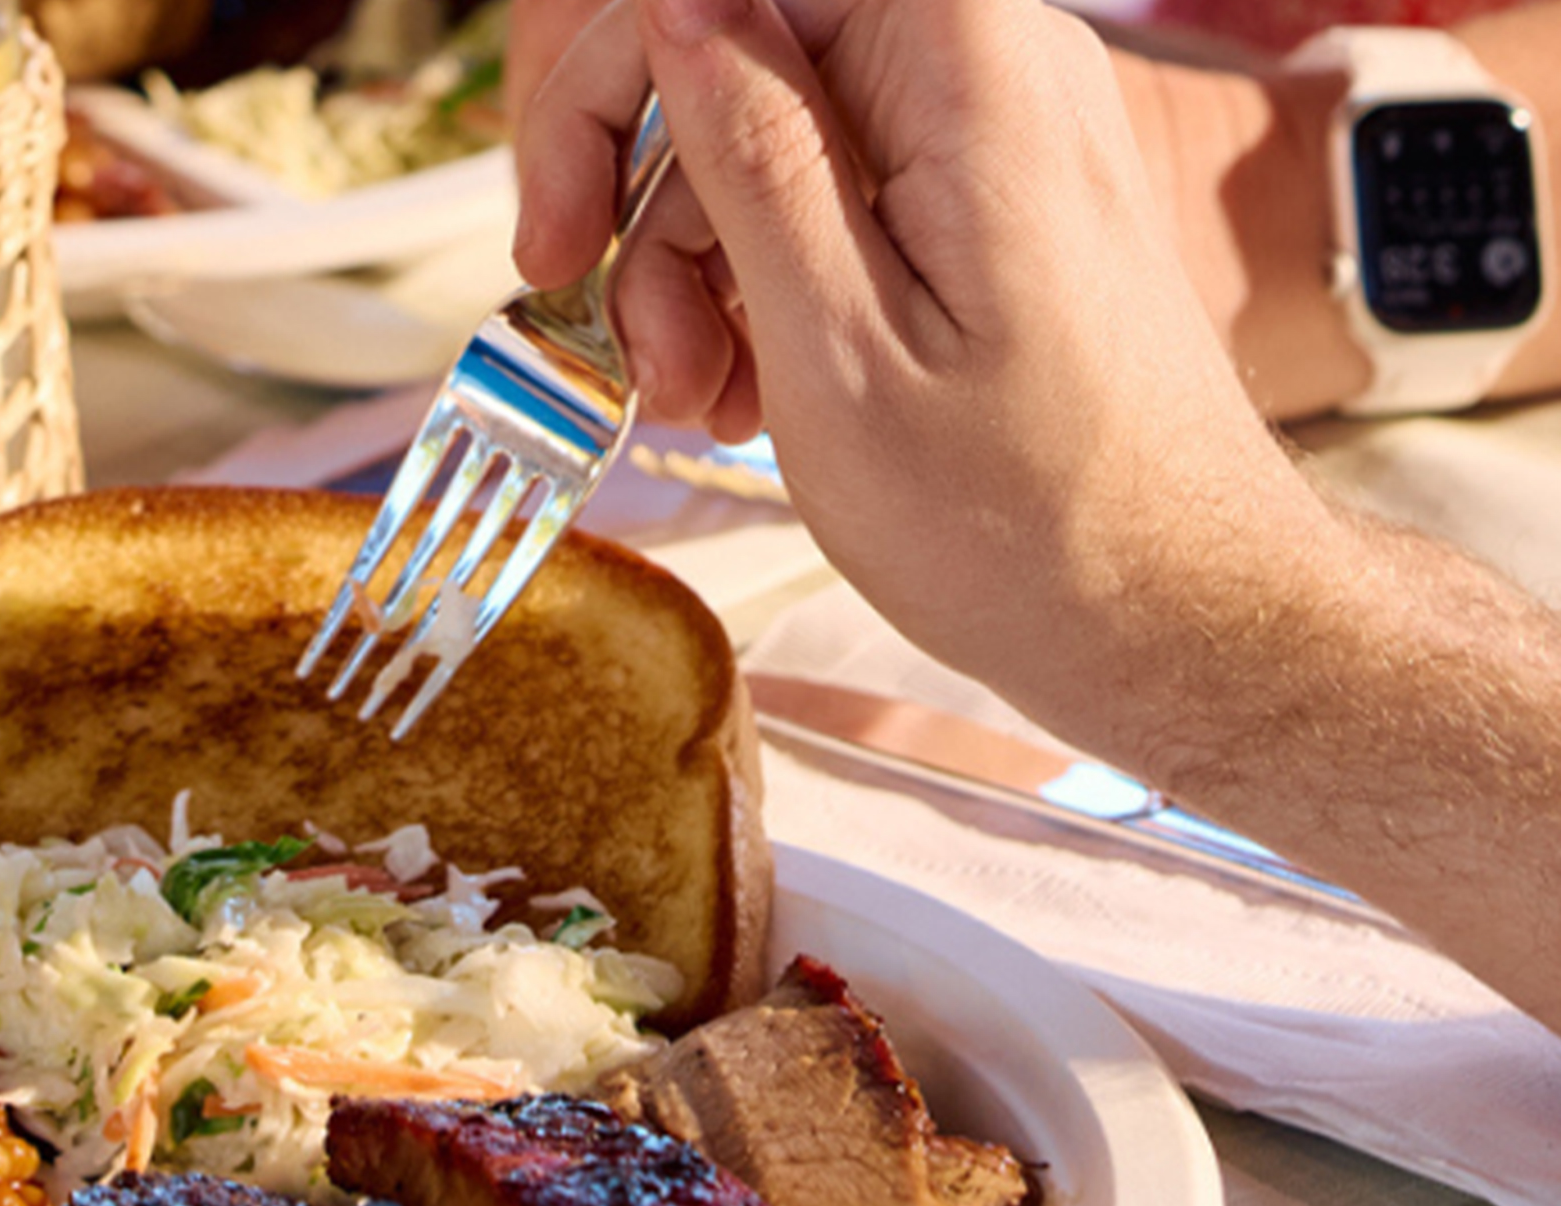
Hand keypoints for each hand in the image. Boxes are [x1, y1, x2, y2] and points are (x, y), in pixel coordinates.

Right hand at [508, 0, 1331, 746]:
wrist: (1178, 619)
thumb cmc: (1025, 523)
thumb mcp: (838, 350)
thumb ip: (751, 152)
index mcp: (962, 64)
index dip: (608, 91)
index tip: (556, 239)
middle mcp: (990, 64)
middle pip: (740, 56)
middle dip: (653, 214)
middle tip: (641, 366)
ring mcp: (995, 132)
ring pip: (772, 142)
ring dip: (702, 274)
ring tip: (710, 411)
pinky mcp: (992, 203)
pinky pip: (835, 201)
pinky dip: (769, 290)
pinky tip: (757, 397)